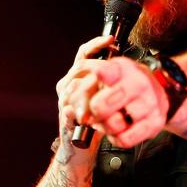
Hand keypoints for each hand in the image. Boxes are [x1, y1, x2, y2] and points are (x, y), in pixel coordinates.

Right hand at [54, 35, 114, 159]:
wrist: (81, 147)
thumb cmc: (95, 121)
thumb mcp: (104, 96)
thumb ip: (107, 81)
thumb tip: (122, 62)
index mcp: (78, 78)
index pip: (84, 55)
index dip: (95, 45)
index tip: (109, 39)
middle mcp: (68, 87)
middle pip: (78, 69)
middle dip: (94, 67)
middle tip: (111, 65)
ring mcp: (64, 102)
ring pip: (73, 88)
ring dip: (89, 90)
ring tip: (104, 89)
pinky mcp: (64, 118)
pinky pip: (69, 110)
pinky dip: (79, 110)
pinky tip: (87, 112)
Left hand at [76, 57, 169, 148]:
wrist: (159, 94)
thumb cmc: (126, 84)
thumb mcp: (109, 73)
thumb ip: (86, 82)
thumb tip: (68, 103)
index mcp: (122, 68)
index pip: (100, 72)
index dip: (86, 82)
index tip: (83, 89)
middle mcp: (138, 84)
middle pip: (100, 106)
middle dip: (92, 112)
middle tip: (94, 111)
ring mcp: (148, 104)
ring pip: (112, 125)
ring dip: (104, 126)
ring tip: (108, 120)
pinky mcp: (154, 124)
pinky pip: (124, 139)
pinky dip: (116, 138)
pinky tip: (118, 129)